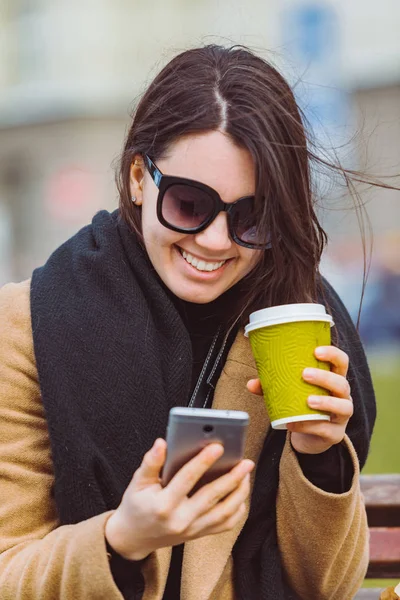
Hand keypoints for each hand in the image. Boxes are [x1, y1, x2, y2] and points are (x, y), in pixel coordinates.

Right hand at [105, 439, 253, 560]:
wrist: (134, 538)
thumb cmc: (137, 505)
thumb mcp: (138, 482)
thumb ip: (151, 462)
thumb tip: (162, 443)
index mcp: (164, 505)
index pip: (187, 479)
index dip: (203, 461)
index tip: (218, 446)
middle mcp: (180, 519)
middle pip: (212, 496)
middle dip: (232, 477)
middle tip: (246, 461)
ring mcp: (192, 530)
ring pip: (224, 512)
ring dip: (239, 492)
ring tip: (246, 474)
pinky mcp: (200, 534)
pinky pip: (225, 524)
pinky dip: (237, 509)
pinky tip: (241, 493)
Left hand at [246, 345, 352, 454]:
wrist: (309, 436)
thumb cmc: (302, 406)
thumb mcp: (289, 393)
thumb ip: (272, 387)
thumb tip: (251, 384)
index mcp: (333, 379)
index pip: (341, 362)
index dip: (333, 354)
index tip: (316, 351)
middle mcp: (343, 396)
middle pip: (342, 383)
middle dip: (324, 377)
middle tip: (304, 374)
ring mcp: (341, 416)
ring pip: (344, 407)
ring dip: (326, 402)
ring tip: (308, 401)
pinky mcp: (335, 434)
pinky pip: (327, 429)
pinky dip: (310, 426)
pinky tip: (295, 423)